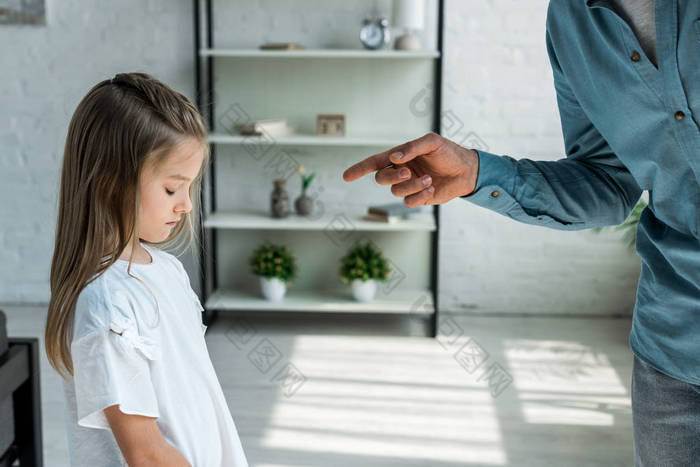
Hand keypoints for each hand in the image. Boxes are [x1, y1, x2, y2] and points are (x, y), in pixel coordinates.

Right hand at [342, 133, 479, 206]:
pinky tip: (432, 188)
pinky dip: (419, 196)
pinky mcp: (418, 198)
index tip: (345, 176)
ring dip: (412, 186)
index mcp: (399, 157)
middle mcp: (400, 171)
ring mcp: (409, 186)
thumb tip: (394, 158)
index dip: (359, 169)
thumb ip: (412, 148)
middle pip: (381, 179)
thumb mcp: (431, 142)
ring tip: (430, 179)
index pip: (374, 163)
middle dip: (393, 177)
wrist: (466, 170)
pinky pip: (409, 202)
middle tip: (409, 172)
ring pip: (396, 192)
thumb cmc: (448, 152)